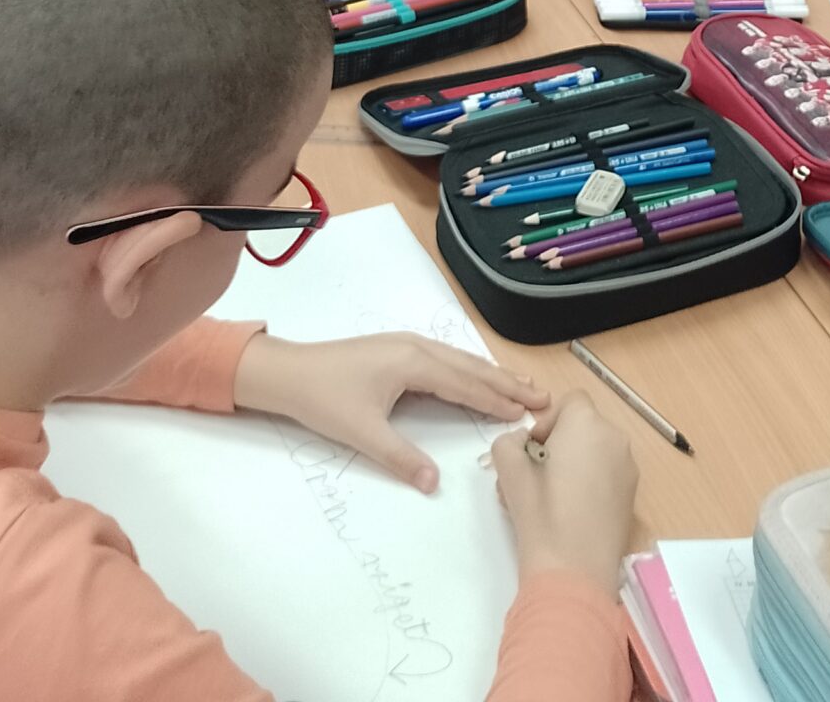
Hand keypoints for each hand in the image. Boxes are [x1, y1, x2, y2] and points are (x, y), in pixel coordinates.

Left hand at [235, 332, 548, 493]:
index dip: (497, 400)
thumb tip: (434, 485)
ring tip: (520, 385)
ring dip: (490, 373)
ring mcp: (406, 345)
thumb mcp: (362, 433)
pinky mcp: (397, 349)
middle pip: (470, 367)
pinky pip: (446, 358)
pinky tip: (477, 376)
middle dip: (506, 382)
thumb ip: (401, 458)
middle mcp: (416, 347)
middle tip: (541, 395)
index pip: (465, 385)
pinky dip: (469, 369)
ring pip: (459, 360)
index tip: (528, 412)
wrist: (288, 372)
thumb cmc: (323, 399)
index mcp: (413, 362)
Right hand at [493, 395, 637, 590]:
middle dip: (557, 445)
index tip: (532, 452)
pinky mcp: (632, 495)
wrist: (575, 570)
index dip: (548, 422)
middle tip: (533, 477)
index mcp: (587, 425)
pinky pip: (607, 474)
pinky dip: (589, 483)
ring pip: (594, 452)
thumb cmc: (541, 514)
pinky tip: (570, 513)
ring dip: (572, 464)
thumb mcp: (509, 471)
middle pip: (582, 428)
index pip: (570, 402)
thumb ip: (507, 443)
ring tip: (548, 499)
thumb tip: (519, 444)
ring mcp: (628, 468)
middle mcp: (615, 439)